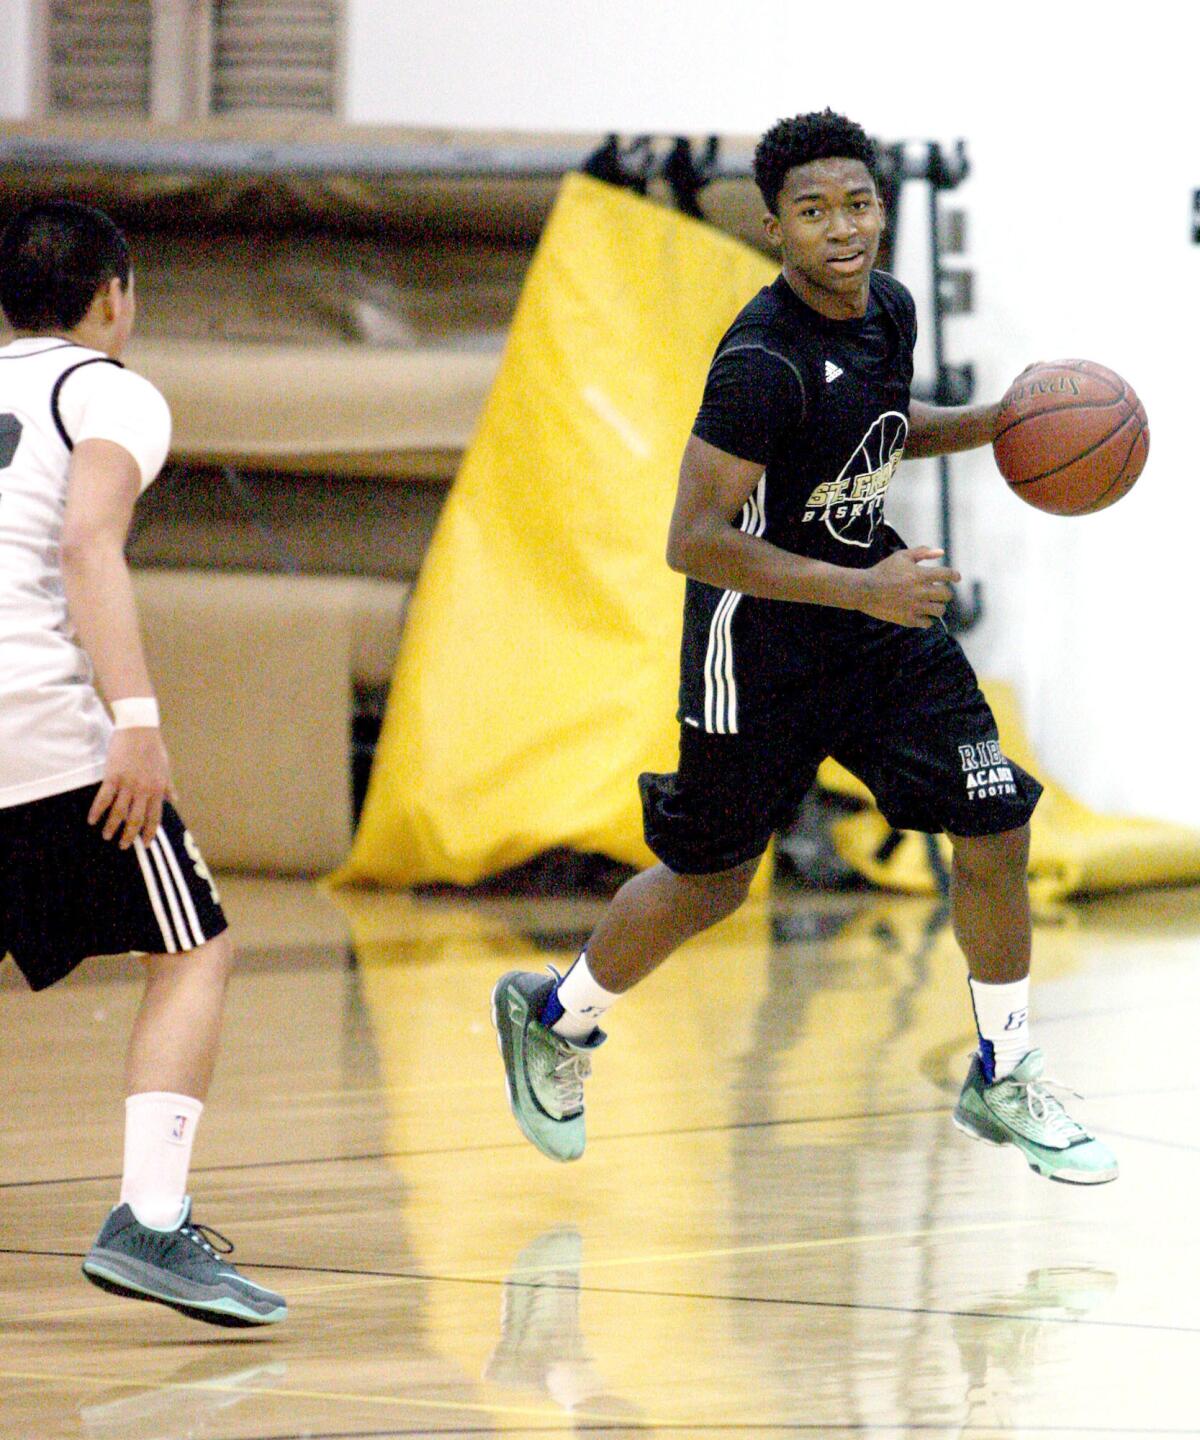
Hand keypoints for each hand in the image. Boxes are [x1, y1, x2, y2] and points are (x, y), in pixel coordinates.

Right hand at [88, 728, 172, 847]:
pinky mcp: (113, 776)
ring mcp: (128, 784)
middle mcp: (144, 790)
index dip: (149, 833)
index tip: (145, 845)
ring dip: (111, 827)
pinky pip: (103, 799)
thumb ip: (168, 787)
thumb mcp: (165, 769)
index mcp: (158, 789)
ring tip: (106, 836)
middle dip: (129, 835)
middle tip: (123, 846)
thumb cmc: (153, 748)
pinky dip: (97, 811)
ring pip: (118, 813)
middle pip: (136, 820)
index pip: (155, 818)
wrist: (139, 729)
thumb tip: (174, 800)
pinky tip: (91, 820)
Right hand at [855, 546, 961, 628]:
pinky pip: (927, 623)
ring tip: (931, 604)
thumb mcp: (901, 556)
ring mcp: (915, 607)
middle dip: (945, 592)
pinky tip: (921, 613)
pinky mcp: (908, 619)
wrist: (864, 590)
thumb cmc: (883, 570)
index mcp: (921, 575)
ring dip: (937, 606)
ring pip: (939, 610)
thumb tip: (941, 552)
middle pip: (946, 595)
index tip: (956, 578)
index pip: (947, 575)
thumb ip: (922, 552)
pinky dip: (927, 619)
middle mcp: (921, 592)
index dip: (955, 576)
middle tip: (939, 592)